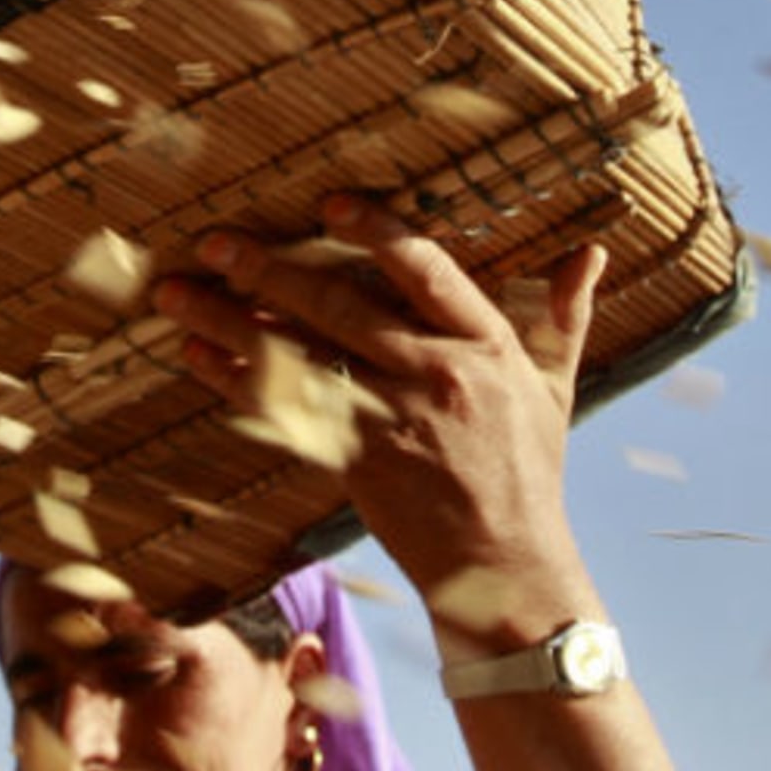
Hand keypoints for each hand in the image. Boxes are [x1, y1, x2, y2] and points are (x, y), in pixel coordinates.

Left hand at [151, 195, 608, 619]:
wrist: (506, 566)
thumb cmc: (526, 472)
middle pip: (339, 308)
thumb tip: (592, 251)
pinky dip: (236, 383)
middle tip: (215, 242)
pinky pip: (284, 414)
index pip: (426, 271)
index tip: (330, 204)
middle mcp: (435, 374)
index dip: (377, 233)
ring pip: (297, 359)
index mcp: (485, 346)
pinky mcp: (354, 462)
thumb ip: (562, 316)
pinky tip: (197, 357)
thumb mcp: (554, 389)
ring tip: (178, 294)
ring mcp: (390, 420)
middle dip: (271, 271)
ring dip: (231, 325)